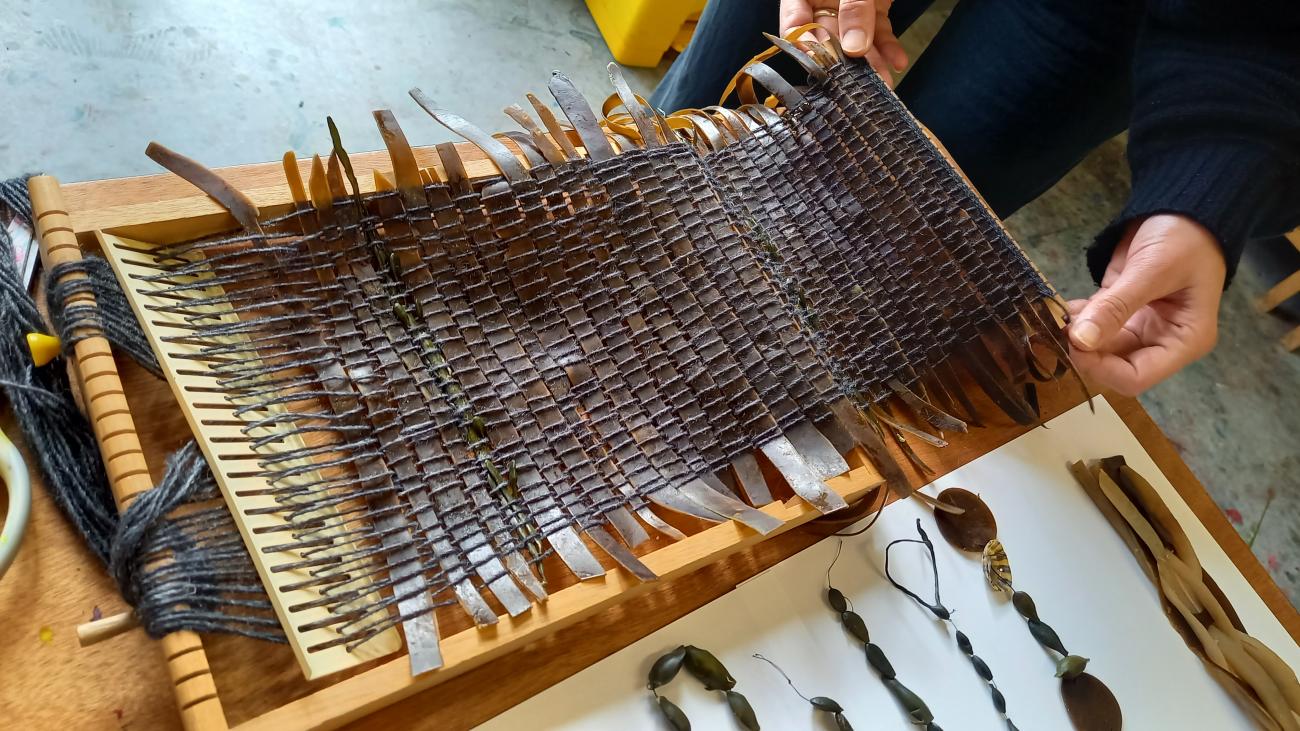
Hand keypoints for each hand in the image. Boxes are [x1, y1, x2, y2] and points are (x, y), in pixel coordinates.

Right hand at [779, 0, 908, 86]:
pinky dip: (889, 46)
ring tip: (884, 82)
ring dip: (871, 62)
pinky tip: (898, 60)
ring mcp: (848, 6)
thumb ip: (854, 7)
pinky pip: (879, 31)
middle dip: (845, 65)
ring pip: (856, 40)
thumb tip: (855, 48)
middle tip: (858, 88)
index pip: (795, 25)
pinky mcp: (873, 8)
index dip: (806, 48)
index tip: (822, 69)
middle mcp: (822, 1)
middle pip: (828, 38)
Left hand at [1067, 214, 1225, 395]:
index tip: (1073, 345)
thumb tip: (1081, 341)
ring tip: (1056, 316)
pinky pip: (1093, 326)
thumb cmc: (1184, 239)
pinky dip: (1075, 320)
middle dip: (1084, 352)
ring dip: (1075, 336)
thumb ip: (1116, 307)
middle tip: (1058, 328)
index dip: (1102, 369)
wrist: (1184, 208)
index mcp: (1183, 341)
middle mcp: (1162, 341)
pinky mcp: (1120, 312)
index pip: (1137, 377)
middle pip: (1114, 366)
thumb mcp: (1152, 270)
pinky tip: (1063, 307)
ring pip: (1099, 348)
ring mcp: (1139, 328)